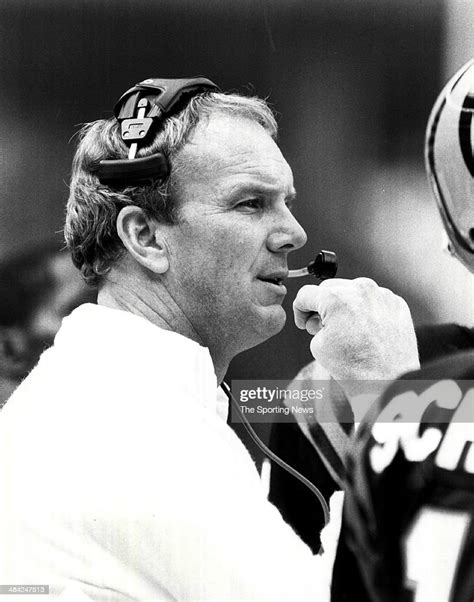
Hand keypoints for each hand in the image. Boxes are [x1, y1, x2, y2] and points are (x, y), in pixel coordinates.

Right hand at [293, 278, 419, 396]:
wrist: (389, 382)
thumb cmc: (356, 368)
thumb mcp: (318, 345)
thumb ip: (313, 323)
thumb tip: (320, 317)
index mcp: (336, 298)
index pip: (306, 294)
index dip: (300, 310)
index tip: (305, 322)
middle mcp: (360, 289)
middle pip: (329, 288)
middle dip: (323, 306)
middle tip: (324, 328)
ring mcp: (381, 294)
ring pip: (353, 291)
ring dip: (345, 306)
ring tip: (348, 331)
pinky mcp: (396, 303)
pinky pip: (373, 299)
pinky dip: (366, 311)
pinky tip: (365, 331)